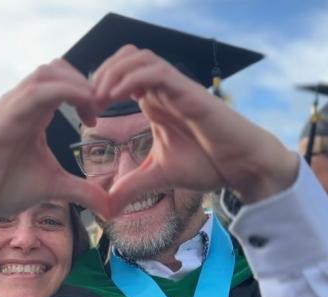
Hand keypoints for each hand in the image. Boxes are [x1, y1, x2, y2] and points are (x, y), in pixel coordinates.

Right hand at [0, 59, 109, 264]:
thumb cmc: (0, 188)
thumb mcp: (52, 187)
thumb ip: (82, 191)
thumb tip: (111, 207)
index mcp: (33, 113)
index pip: (63, 82)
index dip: (87, 91)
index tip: (99, 118)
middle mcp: (21, 104)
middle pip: (57, 68)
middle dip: (85, 82)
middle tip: (102, 109)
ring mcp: (10, 108)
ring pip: (47, 73)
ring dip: (77, 84)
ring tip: (94, 108)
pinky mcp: (2, 118)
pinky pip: (35, 92)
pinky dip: (64, 92)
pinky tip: (82, 111)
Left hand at [91, 45, 298, 214]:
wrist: (241, 166)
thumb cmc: (208, 164)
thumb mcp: (159, 176)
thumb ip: (131, 187)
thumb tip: (107, 208)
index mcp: (154, 102)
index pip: (120, 75)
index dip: (98, 87)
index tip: (86, 114)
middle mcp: (163, 89)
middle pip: (125, 57)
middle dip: (101, 73)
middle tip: (88, 103)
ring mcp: (175, 88)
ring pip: (139, 57)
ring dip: (113, 72)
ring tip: (99, 98)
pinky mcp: (188, 92)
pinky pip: (156, 71)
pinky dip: (131, 78)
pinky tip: (116, 97)